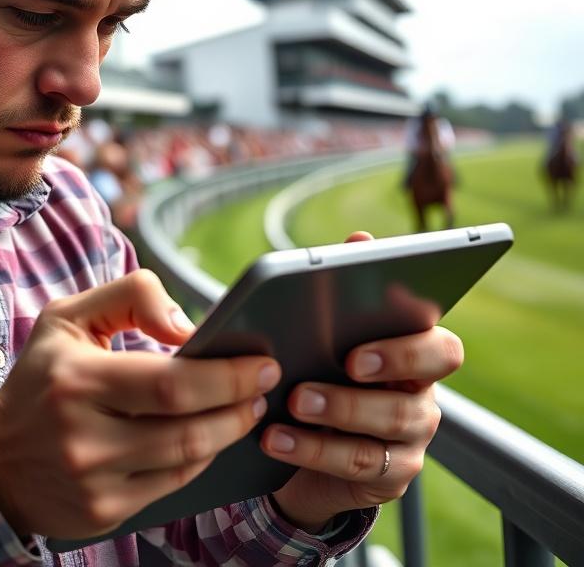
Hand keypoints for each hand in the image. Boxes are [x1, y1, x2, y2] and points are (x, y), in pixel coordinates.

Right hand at [0, 269, 280, 538]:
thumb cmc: (41, 378)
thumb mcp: (68, 317)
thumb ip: (130, 296)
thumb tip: (188, 326)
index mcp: (76, 378)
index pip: (171, 383)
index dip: (227, 376)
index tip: (261, 362)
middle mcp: (83, 435)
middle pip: (188, 428)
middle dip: (239, 405)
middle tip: (264, 385)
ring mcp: (93, 481)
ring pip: (187, 460)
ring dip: (228, 433)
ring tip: (245, 408)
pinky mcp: (102, 513)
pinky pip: (172, 487)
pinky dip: (200, 459)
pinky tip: (210, 437)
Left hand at [263, 232, 463, 531]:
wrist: (300, 447)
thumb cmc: (316, 372)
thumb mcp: (320, 334)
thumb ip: (340, 291)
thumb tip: (361, 237)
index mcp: (413, 352)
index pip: (440, 345)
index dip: (408, 346)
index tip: (360, 347)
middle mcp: (420, 394)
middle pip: (424, 384)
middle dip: (385, 370)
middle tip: (341, 366)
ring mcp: (410, 439)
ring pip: (388, 424)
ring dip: (338, 410)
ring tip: (294, 401)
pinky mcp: (390, 475)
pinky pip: (357, 463)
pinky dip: (312, 449)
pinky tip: (273, 438)